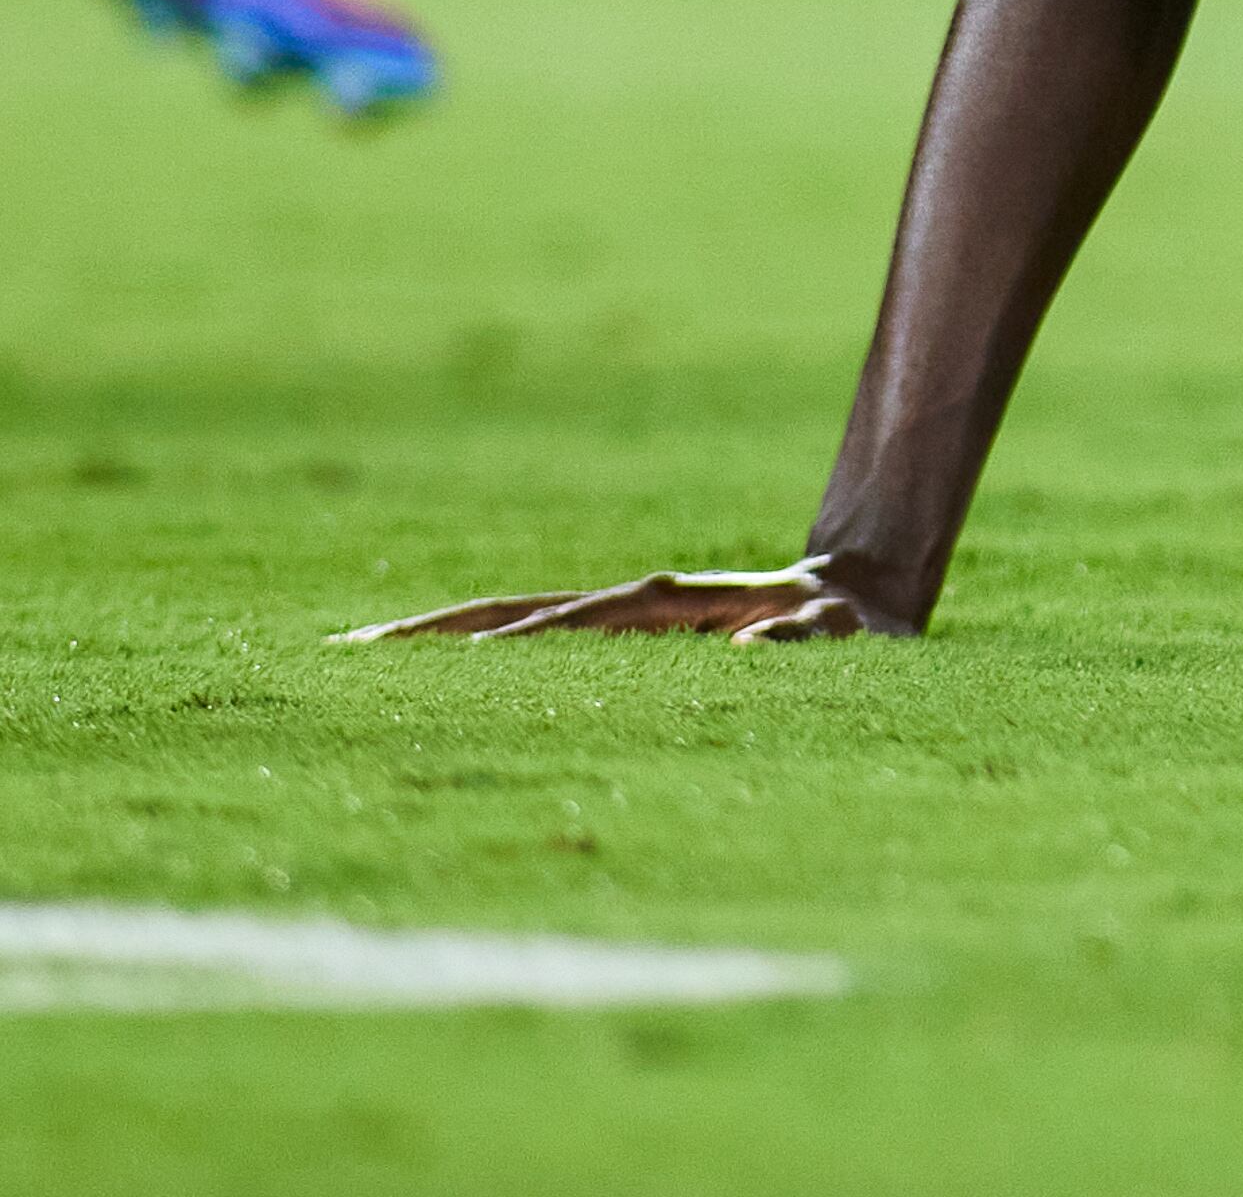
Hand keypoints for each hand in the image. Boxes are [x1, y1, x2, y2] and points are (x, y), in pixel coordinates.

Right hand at [334, 556, 902, 643]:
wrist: (857, 597)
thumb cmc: (850, 628)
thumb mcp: (840, 638)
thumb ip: (803, 643)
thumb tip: (748, 656)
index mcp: (658, 605)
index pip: (552, 626)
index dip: (488, 643)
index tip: (411, 662)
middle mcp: (622, 607)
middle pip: (503, 617)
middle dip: (423, 640)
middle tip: (330, 663)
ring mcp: (615, 623)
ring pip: (507, 631)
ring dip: (436, 651)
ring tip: (350, 675)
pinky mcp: (619, 642)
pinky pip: (535, 653)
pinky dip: (479, 665)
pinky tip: (435, 700)